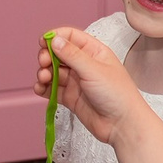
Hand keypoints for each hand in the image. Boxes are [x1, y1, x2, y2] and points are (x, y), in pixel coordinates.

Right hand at [41, 27, 143, 146]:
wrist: (122, 125)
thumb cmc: (117, 94)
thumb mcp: (93, 70)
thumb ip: (72, 55)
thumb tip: (54, 39)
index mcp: (94, 52)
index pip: (71, 37)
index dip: (56, 37)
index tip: (43, 42)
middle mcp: (84, 65)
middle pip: (58, 53)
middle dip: (47, 56)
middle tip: (43, 63)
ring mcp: (77, 81)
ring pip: (53, 71)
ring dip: (44, 72)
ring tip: (43, 78)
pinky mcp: (71, 97)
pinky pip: (53, 89)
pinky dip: (44, 88)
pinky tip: (40, 89)